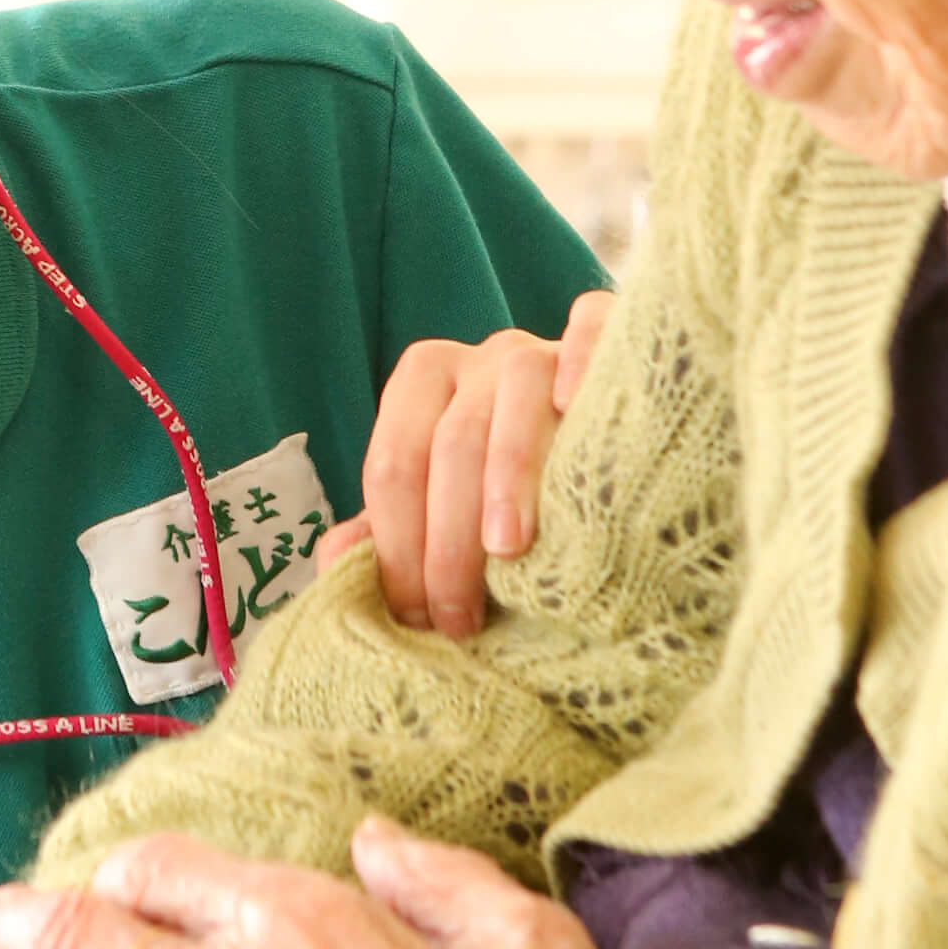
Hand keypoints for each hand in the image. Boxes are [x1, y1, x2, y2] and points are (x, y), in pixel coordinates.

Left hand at [318, 294, 612, 634]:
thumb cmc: (512, 497)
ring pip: (519, 390)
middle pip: (452, 440)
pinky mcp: (610, 340)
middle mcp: (482, 357)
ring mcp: (547, 346)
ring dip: (509, 474)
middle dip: (448, 539)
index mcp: (425, 383)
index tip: (418, 620)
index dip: (398, 548)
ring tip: (507, 553)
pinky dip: (583, 357)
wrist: (606, 453)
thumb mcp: (442, 514)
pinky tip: (575, 404)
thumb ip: (388, 536)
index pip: (393, 464)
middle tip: (460, 619)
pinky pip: (593, 328)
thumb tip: (337, 561)